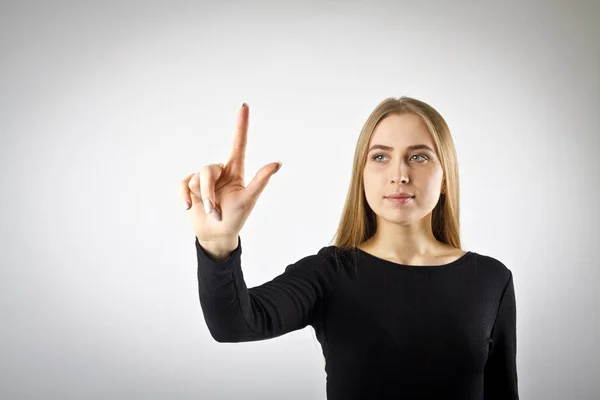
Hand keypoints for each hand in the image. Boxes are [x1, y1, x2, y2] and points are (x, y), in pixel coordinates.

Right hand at [179, 103, 281, 244]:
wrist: (216, 235)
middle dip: (209, 191)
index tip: (244, 106)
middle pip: (208, 169)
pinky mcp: (190, 188)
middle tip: (215, 210)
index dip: (241, 125)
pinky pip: (182, 184)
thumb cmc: (235, 218)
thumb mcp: (248, 200)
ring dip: (201, 197)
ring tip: (210, 212)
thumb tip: (277, 163)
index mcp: (236, 171)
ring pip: (195, 178)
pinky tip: (187, 207)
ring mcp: (203, 180)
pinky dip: (183, 195)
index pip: (239, 144)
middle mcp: (220, 172)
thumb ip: (260, 181)